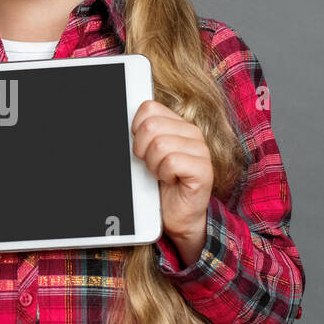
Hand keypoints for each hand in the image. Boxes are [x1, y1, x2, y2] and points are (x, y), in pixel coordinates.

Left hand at [130, 99, 211, 248]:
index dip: (136, 130)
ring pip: (160, 145)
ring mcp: (200, 150)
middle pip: (151, 126)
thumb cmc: (159, 184)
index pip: (149, 108)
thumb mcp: (146, 154)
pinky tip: (171, 180)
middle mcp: (191, 132)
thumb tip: (120, 123)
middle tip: (151, 165)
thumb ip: (140, 135)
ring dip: (154, 165)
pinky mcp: (203, 169)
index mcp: (177, 124)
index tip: (141, 148)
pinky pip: (172, 162)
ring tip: (162, 174)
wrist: (176, 215)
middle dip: (142, 150)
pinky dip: (164, 175)